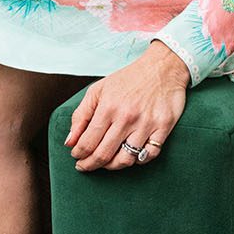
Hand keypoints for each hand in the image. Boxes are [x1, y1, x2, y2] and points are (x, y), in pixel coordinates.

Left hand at [65, 41, 190, 172]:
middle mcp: (126, 117)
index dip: (78, 154)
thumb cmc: (129, 78)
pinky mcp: (163, 127)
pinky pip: (149, 155)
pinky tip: (131, 156)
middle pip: (103, 154)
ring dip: (111, 166)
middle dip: (90, 165)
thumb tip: (70, 142)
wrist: (162, 66)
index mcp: (108, 107)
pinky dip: (138, 161)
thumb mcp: (99, 90)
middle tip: (85, 166)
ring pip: (125, 159)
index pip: (87, 142)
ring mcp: (146, 123)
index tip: (76, 156)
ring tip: (106, 163)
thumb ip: (81, 115)